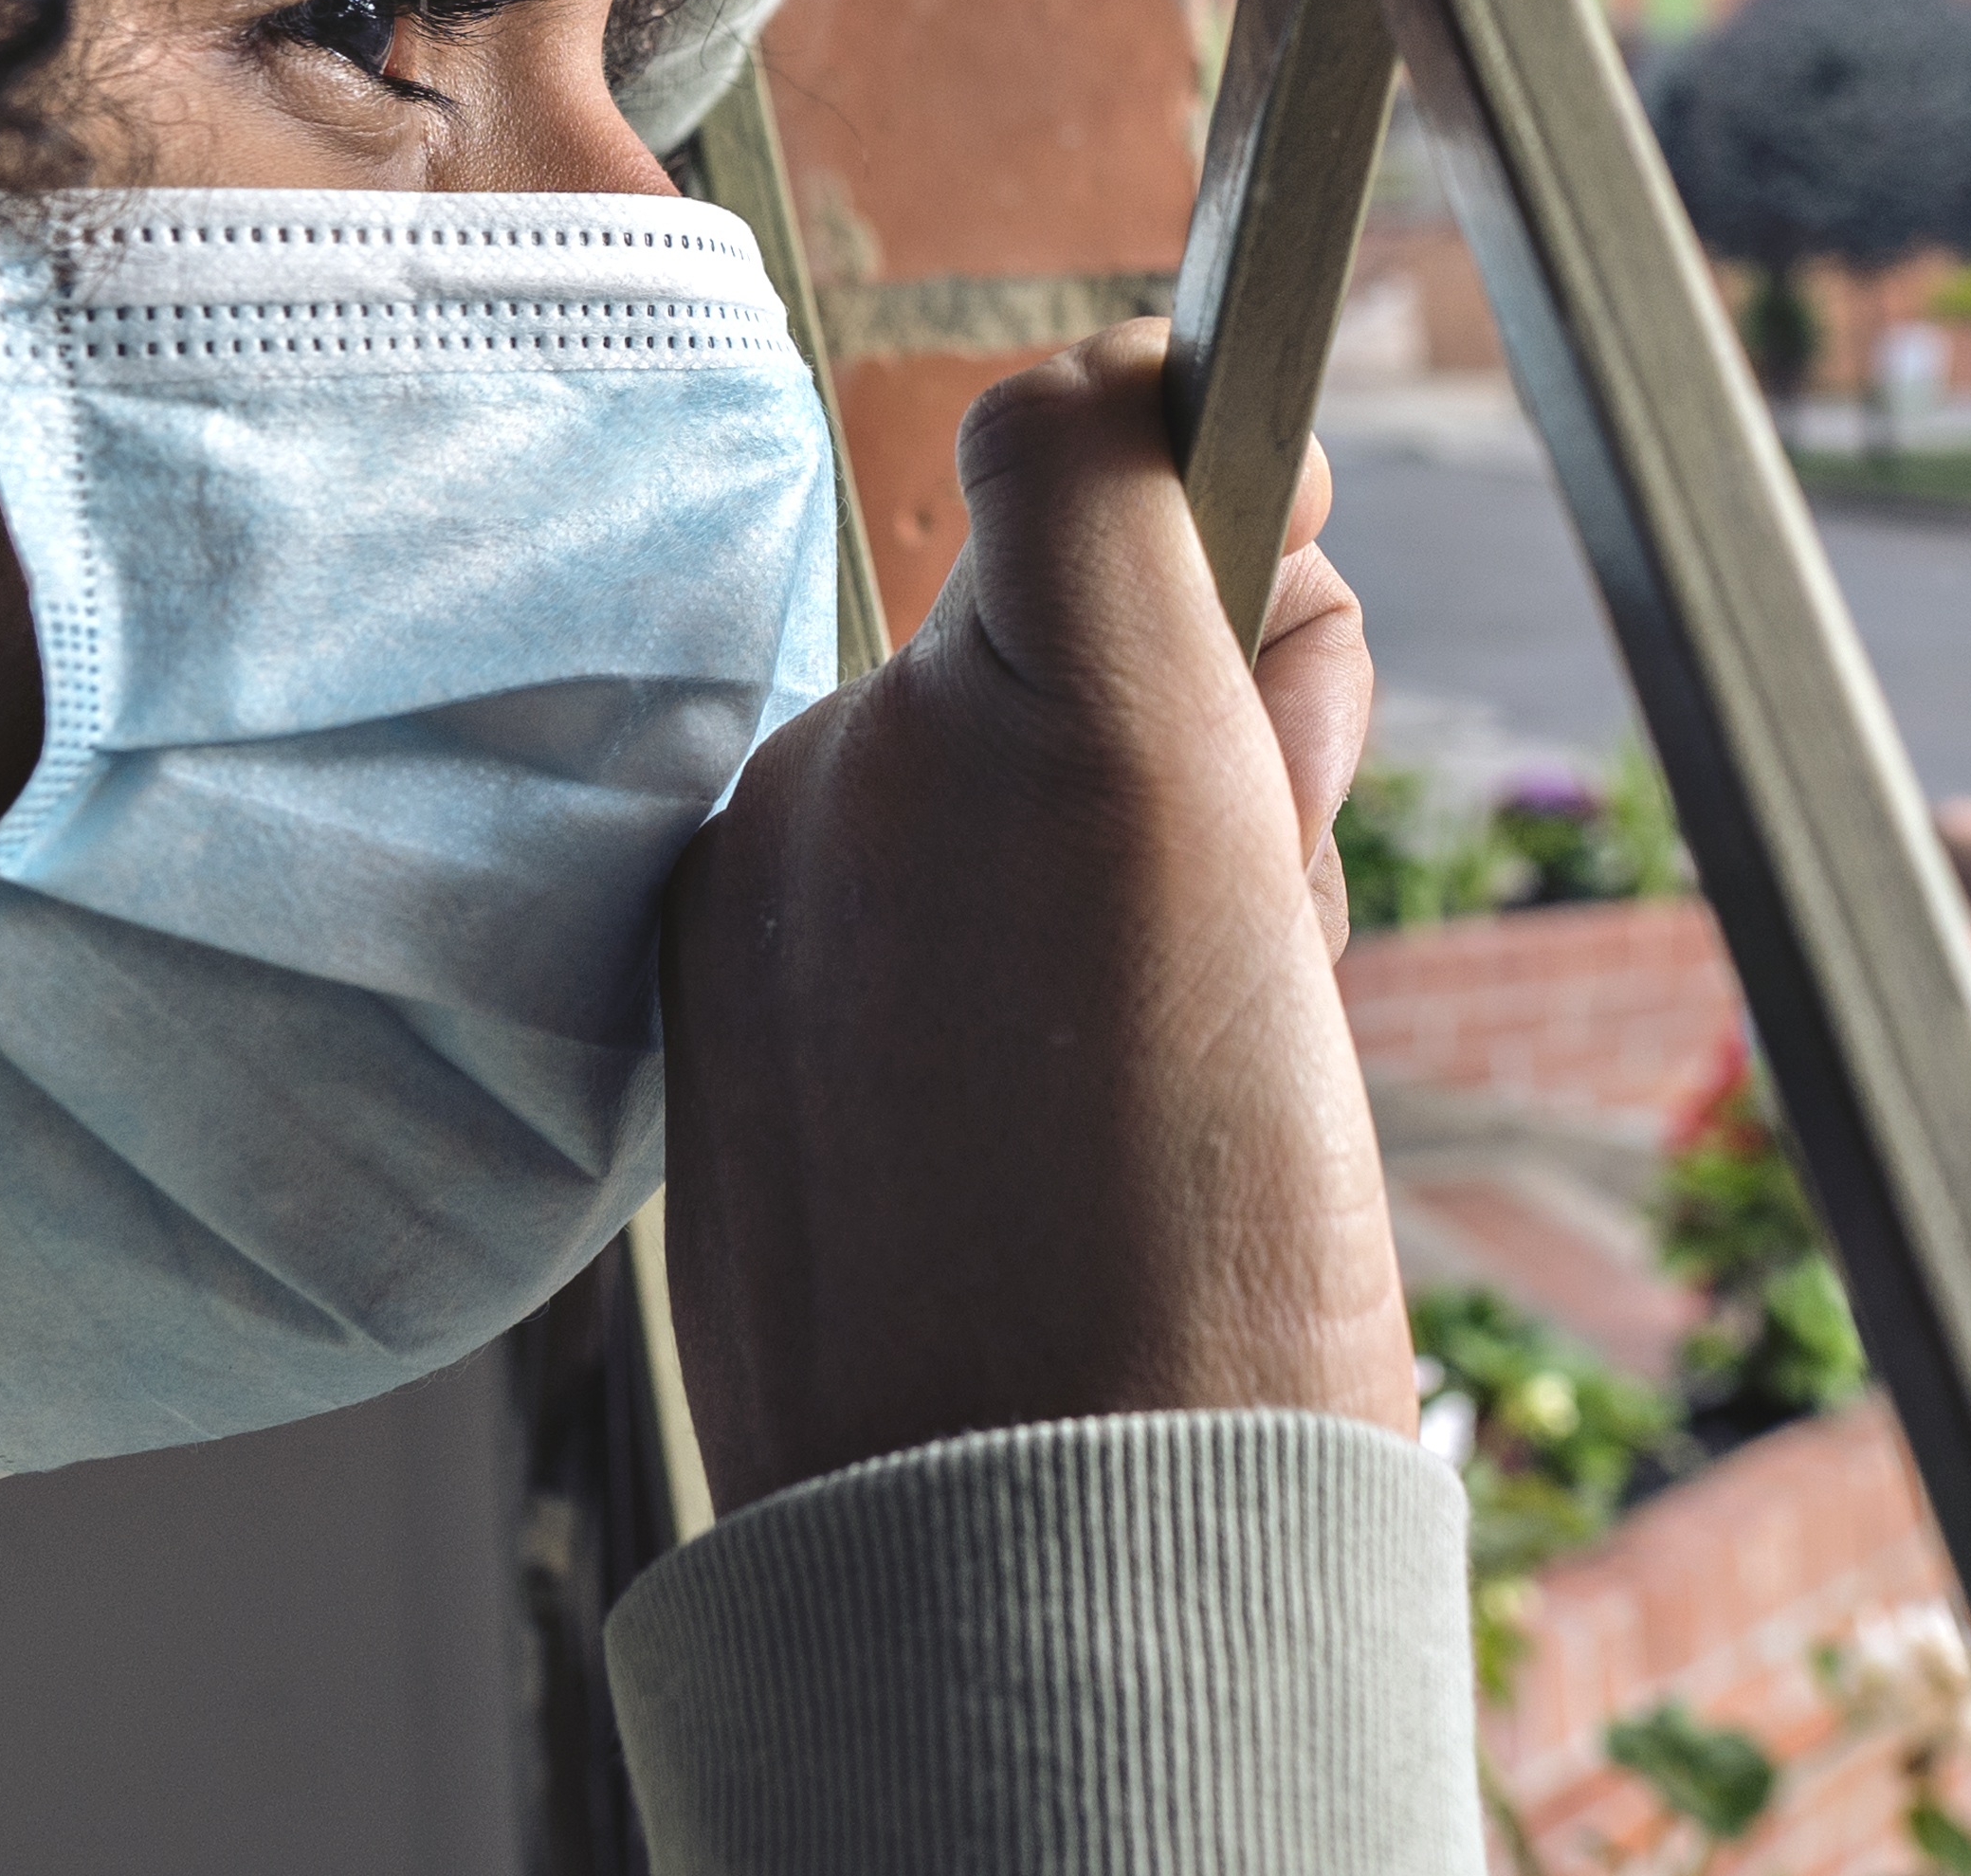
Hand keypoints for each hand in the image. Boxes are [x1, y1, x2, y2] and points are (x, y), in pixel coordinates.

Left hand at [655, 321, 1402, 1506]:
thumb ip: (1227, 672)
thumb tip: (1221, 529)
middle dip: (1159, 689)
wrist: (1039, 1541)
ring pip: (947, 750)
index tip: (1263, 504)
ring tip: (1148, 1032)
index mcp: (1051, 718)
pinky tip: (1028, 1081)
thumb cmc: (1219, 1255)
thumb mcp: (1278, 908)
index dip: (1184, 446)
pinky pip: (848, 872)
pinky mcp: (693, 985)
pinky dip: (944, 926)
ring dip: (1053, 823)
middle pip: (1035, 609)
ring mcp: (761, 873)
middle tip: (1259, 868)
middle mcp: (869, 756)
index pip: (1068, 430)